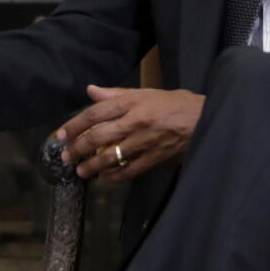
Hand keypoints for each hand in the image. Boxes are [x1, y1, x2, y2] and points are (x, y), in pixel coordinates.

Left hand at [56, 85, 204, 181]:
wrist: (208, 121)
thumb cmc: (177, 104)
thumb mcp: (148, 92)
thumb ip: (117, 94)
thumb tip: (91, 90)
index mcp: (133, 102)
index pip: (95, 113)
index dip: (75, 124)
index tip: (61, 134)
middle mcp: (136, 121)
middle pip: (99, 135)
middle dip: (78, 147)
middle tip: (65, 156)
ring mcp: (145, 142)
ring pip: (111, 156)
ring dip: (92, 165)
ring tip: (80, 171)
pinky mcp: (155, 159)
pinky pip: (129, 170)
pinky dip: (114, 177)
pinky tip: (103, 179)